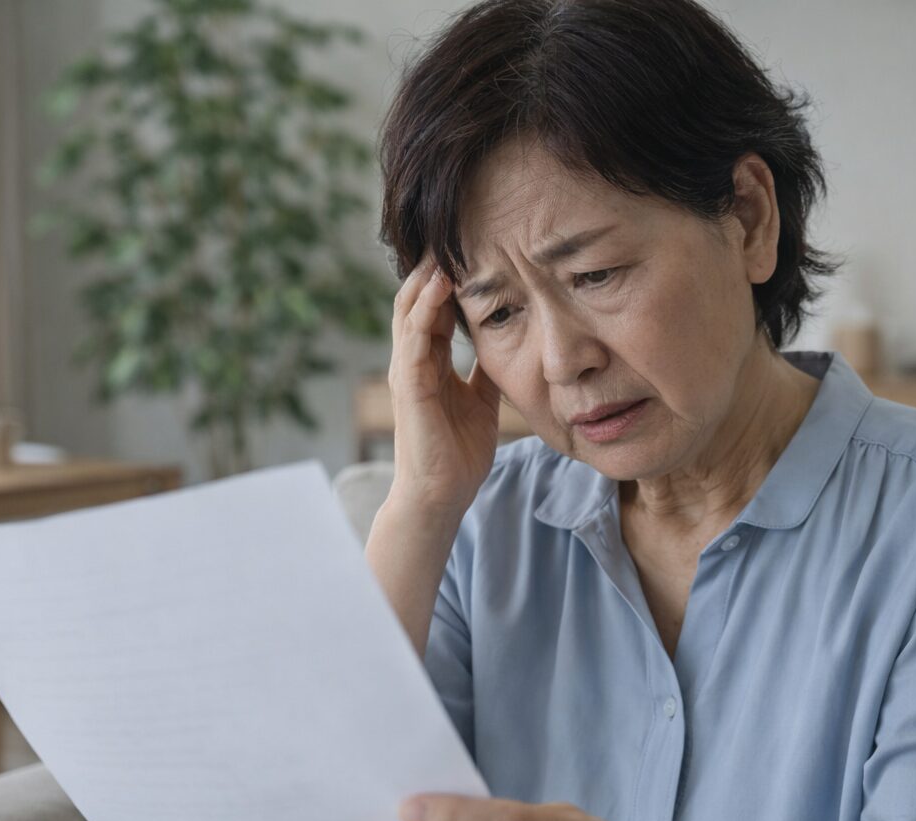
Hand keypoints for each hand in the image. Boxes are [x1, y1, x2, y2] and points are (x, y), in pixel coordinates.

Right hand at [386, 258, 501, 514]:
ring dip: (426, 277)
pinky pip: (413, 338)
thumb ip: (485, 369)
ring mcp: (407, 371)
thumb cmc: (458, 453)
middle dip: (433, 266)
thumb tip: (508, 339)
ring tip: (445, 243)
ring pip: (410, 310)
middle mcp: (413, 361)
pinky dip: (424, 308)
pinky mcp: (409, 386)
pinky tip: (440, 283)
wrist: (441, 496)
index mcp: (430, 364)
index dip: (449, 277)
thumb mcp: (482, 400)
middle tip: (454, 230)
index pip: (435, 308)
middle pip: (417, 300)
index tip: (473, 245)